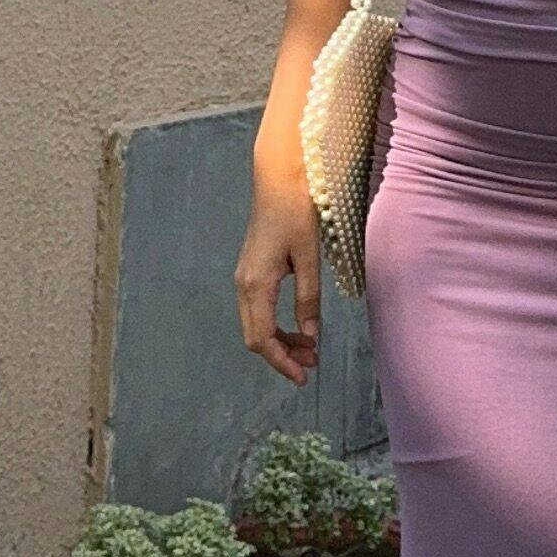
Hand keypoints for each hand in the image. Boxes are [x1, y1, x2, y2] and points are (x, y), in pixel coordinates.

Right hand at [235, 145, 323, 385]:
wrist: (279, 180)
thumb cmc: (296, 213)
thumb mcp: (309, 258)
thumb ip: (309, 299)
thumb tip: (312, 335)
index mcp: (256, 284)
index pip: (263, 339)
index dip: (282, 362)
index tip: (304, 376)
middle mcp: (243, 284)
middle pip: (255, 337)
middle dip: (282, 356)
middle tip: (313, 364)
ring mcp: (244, 278)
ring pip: (256, 325)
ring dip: (280, 341)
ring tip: (310, 349)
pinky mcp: (251, 271)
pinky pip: (258, 309)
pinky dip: (276, 324)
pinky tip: (298, 326)